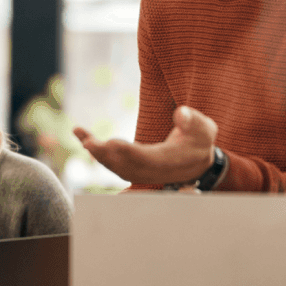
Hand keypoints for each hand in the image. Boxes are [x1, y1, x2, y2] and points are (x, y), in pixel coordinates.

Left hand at [73, 105, 217, 184]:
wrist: (198, 161)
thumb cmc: (200, 140)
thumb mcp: (204, 128)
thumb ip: (193, 121)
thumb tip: (181, 113)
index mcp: (169, 161)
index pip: (146, 159)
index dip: (128, 153)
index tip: (112, 143)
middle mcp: (152, 170)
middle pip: (125, 166)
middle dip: (105, 155)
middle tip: (88, 142)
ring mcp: (141, 172)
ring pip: (115, 166)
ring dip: (97, 152)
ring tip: (80, 133)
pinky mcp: (133, 168)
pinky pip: (112, 162)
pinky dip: (97, 150)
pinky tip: (82, 136)